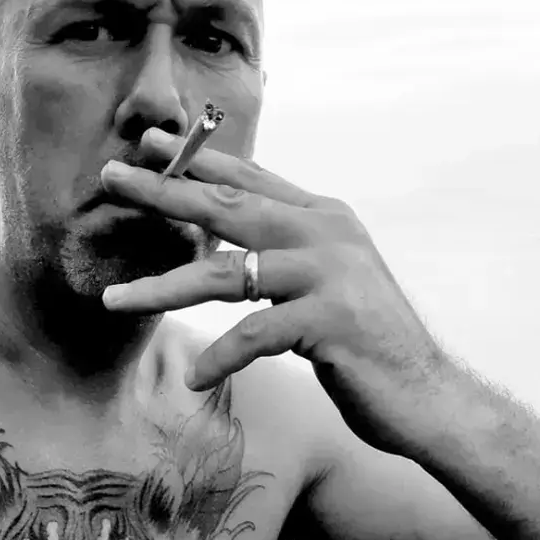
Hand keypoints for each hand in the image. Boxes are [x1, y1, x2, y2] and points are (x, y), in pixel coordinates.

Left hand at [99, 128, 440, 414]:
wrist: (429, 397)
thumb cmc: (367, 344)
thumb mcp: (327, 281)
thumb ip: (286, 252)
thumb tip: (226, 243)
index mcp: (323, 217)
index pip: (251, 177)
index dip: (198, 159)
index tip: (151, 142)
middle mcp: (325, 233)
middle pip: (227, 204)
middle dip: (163, 191)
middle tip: (110, 177)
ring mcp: (329, 274)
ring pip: (226, 272)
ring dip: (162, 288)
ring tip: (113, 301)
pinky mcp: (330, 321)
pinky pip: (254, 334)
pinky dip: (220, 357)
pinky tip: (194, 378)